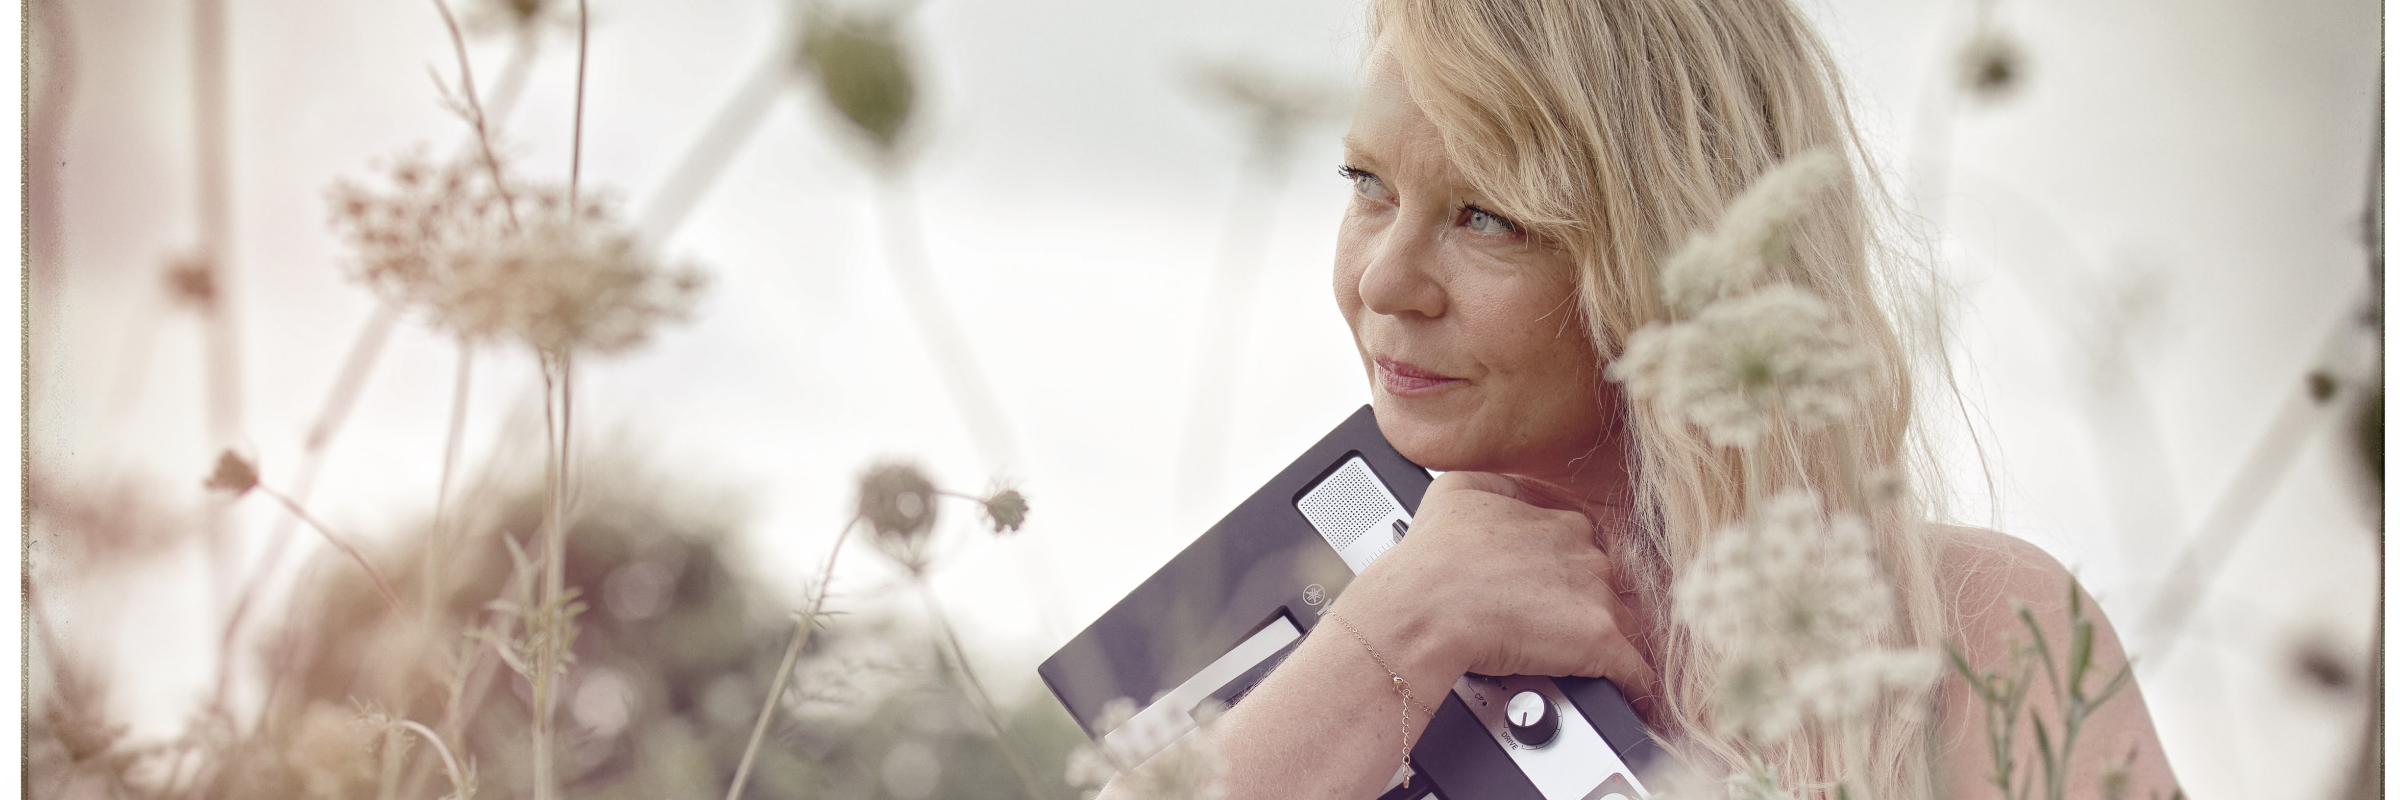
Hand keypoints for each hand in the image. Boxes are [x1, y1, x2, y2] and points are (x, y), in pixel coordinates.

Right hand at [1333, 471, 1659, 713]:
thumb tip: (1516, 492)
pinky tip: (1635, 701)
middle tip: (1553, 627)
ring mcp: (1597, 597)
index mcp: (1561, 523)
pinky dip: (1634, 688)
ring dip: (1601, 642)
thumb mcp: (1461, 487)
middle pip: (1604, 585)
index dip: (1564, 572)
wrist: (1426, 603)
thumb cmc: (1433, 554)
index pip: (1582, 549)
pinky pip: (1634, 670)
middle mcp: (1586, 555)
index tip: (1547, 590)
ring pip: (1619, 624)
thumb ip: (1503, 487)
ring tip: (1576, 663)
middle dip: (1583, 606)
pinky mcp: (1600, 641)